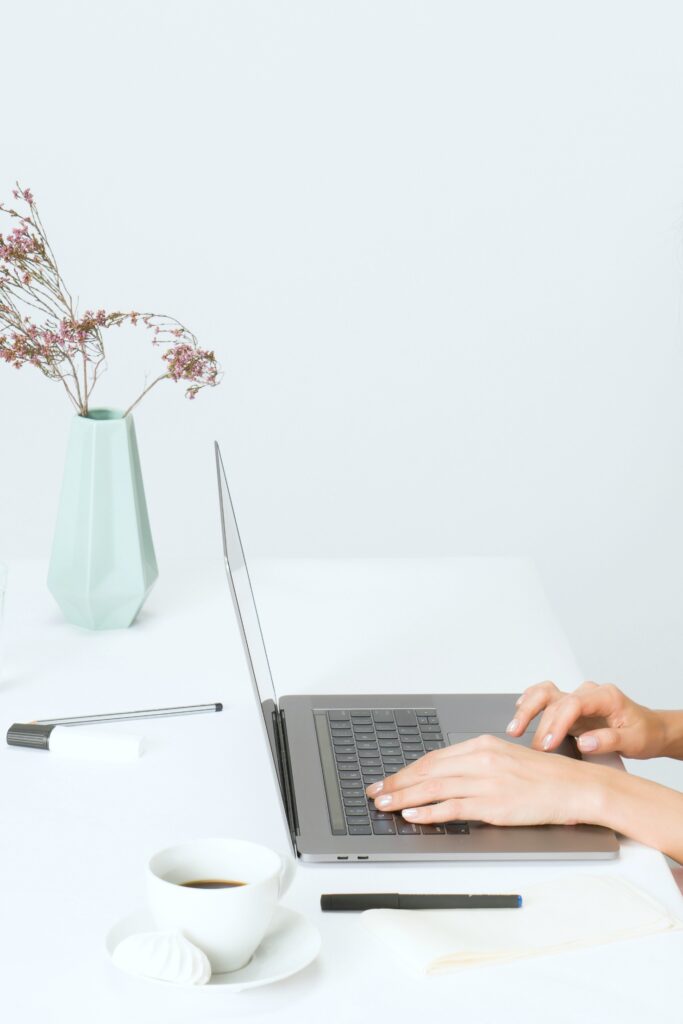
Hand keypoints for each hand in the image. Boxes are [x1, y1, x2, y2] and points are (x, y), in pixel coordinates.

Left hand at [366, 735, 605, 826]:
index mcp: (483, 745)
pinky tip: (413, 815)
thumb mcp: (506, 759)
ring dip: (404, 797)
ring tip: (384, 805)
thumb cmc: (544, 777)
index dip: (407, 770)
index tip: (389, 779)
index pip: (434, 758)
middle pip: (428, 771)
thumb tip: (447, 776)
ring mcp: (486, 782)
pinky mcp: (494, 804)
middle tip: (375, 792)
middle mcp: (481, 760)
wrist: (575, 787)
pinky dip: (429, 812)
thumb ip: (477, 764)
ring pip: (434, 788)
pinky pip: (453, 808)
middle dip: (397, 783)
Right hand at [505, 680, 666, 757]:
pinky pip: (545, 698)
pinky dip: (530, 702)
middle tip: (532, 746)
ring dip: (527, 708)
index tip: (548, 744)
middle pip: (553, 698)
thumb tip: (584, 742)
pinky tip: (519, 711)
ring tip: (514, 727)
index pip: (573, 703)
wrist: (650, 729)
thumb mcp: (634, 741)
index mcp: (605, 696)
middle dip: (538, 722)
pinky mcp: (570, 708)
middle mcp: (588, 693)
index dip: (557, 723)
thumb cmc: (644, 733)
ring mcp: (577, 698)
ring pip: (545, 693)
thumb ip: (609, 740)